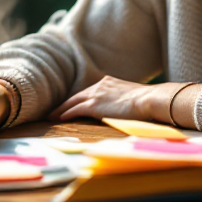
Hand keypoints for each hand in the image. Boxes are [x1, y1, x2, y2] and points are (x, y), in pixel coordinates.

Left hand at [49, 75, 174, 122]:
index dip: (78, 99)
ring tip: (51, 116)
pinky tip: (59, 118)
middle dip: (65, 104)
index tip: (71, 105)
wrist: (150, 99)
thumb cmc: (147, 102)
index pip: (88, 92)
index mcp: (108, 82)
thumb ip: (122, 101)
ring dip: (61, 109)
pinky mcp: (94, 105)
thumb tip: (123, 109)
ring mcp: (96, 94)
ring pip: (72, 102)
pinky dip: (66, 113)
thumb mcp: (131, 98)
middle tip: (54, 111)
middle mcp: (99, 85)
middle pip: (77, 95)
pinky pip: (75, 109)